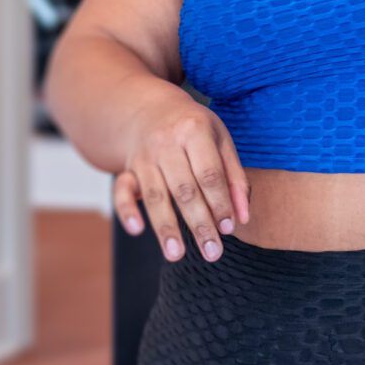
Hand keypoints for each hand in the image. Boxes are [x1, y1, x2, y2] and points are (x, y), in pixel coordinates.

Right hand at [114, 90, 250, 262]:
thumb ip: (235, 177)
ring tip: (176, 255)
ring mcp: (143, 157)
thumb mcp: (219, 140)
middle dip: (199, 223)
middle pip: (184, 189)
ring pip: (155, 196)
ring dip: (166, 228)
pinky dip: (127, 210)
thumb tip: (242, 218)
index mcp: (194, 130)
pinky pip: (122, 191)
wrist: (147, 109)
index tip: (229, 229)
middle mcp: (166, 143)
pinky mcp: (126, 169)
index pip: (209, 174)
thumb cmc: (192, 129)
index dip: (220, 202)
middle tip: (212, 253)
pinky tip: (137, 230)